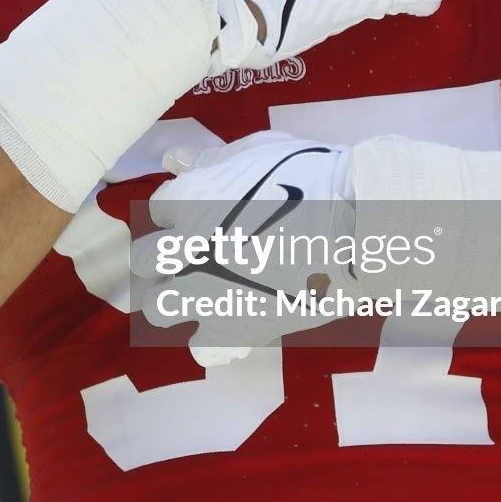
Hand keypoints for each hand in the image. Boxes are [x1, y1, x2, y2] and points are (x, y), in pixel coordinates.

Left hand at [130, 131, 354, 349]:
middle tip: (191, 257)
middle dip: (162, 257)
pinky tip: (230, 324)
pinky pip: (201, 349)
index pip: (157, 209)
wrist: (356, 224)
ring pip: (157, 308)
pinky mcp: (234, 329)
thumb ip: (210, 160)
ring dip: (173, 299)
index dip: (178, 212)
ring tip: (200, 294)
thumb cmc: (314, 176)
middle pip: (144, 260)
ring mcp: (205, 292)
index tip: (199, 216)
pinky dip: (212, 340)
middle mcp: (185, 248)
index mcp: (189, 199)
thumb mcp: (258, 152)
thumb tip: (173, 160)